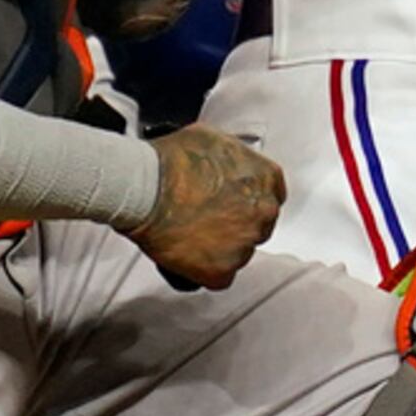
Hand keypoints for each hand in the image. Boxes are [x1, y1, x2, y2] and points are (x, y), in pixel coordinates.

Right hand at [127, 124, 286, 289]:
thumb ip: (233, 156)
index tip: (233, 205)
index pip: (270, 196)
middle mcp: (263, 211)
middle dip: (235, 225)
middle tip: (206, 221)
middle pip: (258, 225)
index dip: (247, 201)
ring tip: (192, 236)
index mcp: (266, 177)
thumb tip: (226, 161)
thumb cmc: (170, 162)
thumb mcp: (212, 138)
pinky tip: (189, 256)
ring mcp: (245, 242)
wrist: (144, 188)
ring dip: (221, 248)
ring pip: (240, 252)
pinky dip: (205, 271)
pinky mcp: (223, 269)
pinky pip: (221, 277)